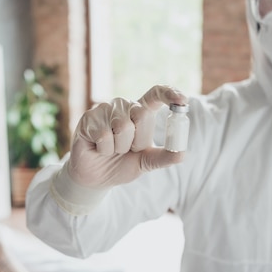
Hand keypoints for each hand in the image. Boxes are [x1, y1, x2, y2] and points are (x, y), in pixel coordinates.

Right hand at [67, 85, 187, 188]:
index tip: (183, 101)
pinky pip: (105, 136)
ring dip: (119, 148)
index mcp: (140, 111)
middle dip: (138, 141)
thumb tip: (181, 154)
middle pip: (142, 115)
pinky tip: (98, 148)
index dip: (170, 94)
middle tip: (128, 150)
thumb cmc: (122, 165)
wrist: (96, 178)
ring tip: (111, 149)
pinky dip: (104, 150)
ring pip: (123, 127)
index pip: (156, 94)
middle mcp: (124, 105)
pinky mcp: (89, 118)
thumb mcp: (146, 162)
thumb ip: (164, 157)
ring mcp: (105, 109)